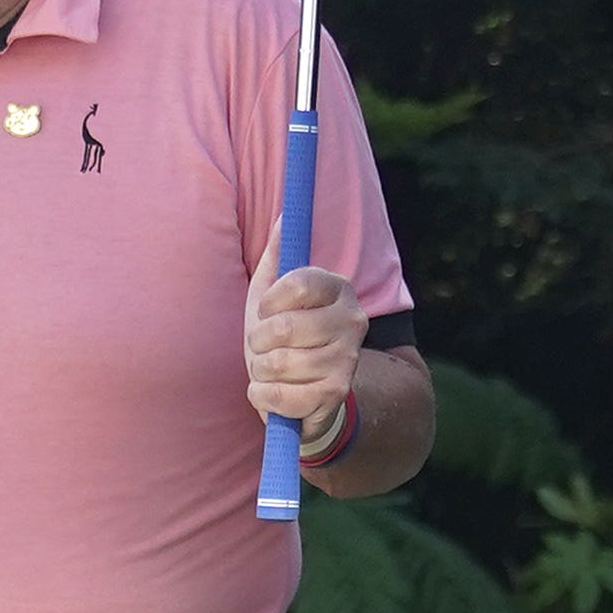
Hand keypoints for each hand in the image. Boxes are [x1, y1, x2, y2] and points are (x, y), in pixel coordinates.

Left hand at [244, 257, 360, 428]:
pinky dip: (262, 396)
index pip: (298, 282)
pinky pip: (278, 395)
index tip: (267, 310)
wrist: (305, 395)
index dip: (270, 301)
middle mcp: (353, 320)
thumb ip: (278, 255)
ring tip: (273, 370)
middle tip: (267, 346)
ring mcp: (348, 359)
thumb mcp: (274, 293)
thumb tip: (283, 216)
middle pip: (282, 327)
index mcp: (339, 288)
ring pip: (278, 362)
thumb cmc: (284, 338)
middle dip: (259, 341)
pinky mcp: (336, 394)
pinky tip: (273, 392)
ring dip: (261, 370)